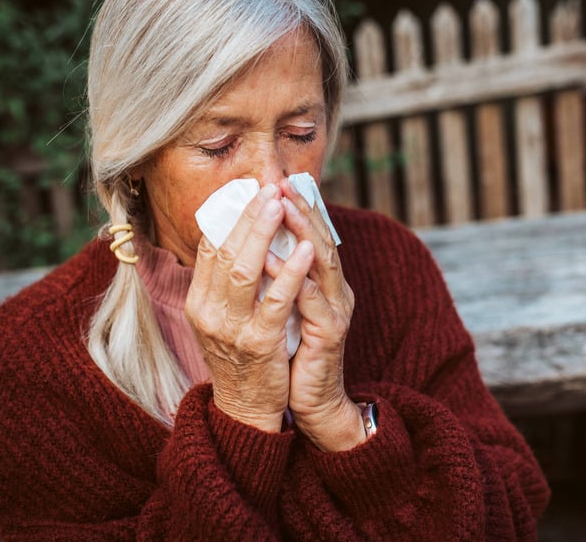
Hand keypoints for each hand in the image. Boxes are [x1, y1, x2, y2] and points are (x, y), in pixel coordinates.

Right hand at [185, 184, 314, 432]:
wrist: (246, 409)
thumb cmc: (240, 357)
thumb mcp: (220, 318)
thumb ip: (224, 283)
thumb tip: (236, 236)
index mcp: (198, 302)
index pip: (209, 247)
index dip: (229, 215)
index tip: (248, 190)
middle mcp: (208, 312)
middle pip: (225, 251)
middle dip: (248, 216)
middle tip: (268, 189)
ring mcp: (231, 328)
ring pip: (244, 269)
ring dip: (265, 233)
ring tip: (282, 206)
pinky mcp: (259, 342)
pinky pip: (275, 300)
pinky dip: (290, 272)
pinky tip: (306, 250)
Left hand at [266, 180, 362, 450]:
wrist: (312, 403)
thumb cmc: (291, 354)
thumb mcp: (283, 309)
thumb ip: (275, 279)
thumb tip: (250, 246)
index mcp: (324, 283)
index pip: (312, 235)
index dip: (298, 207)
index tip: (275, 181)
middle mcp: (335, 291)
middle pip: (320, 239)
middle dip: (300, 208)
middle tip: (281, 182)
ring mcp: (336, 311)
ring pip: (320, 262)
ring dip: (300, 231)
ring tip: (279, 206)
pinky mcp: (330, 333)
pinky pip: (308, 299)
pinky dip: (291, 276)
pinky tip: (272, 257)